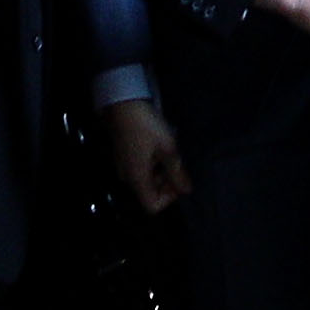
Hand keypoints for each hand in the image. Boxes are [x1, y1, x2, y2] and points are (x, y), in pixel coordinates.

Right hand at [99, 100, 189, 215]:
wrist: (123, 103)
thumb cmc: (147, 127)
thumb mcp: (167, 148)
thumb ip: (177, 172)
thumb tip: (187, 191)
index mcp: (137, 179)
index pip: (152, 206)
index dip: (169, 198)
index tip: (178, 178)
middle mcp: (127, 177)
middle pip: (150, 193)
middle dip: (167, 182)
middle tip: (177, 161)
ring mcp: (123, 166)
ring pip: (146, 180)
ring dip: (161, 171)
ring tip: (168, 150)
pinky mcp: (123, 155)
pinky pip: (140, 168)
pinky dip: (152, 163)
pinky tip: (158, 145)